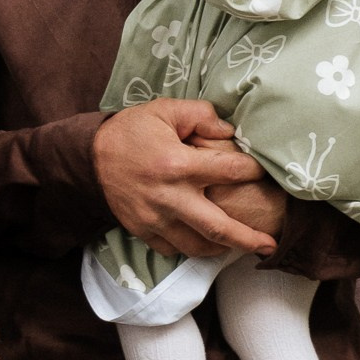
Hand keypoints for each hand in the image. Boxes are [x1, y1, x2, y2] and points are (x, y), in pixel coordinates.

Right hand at [94, 98, 280, 260]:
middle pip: (218, 227)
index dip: (254, 171)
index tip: (263, 172)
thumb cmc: (131, 131)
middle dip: (248, 239)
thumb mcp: (165, 110)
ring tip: (239, 246)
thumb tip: (230, 130)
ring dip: (222, 249)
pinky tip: (203, 242)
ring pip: (197, 246)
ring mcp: (155, 218)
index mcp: (179, 164)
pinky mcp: (142, 230)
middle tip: (270, 245)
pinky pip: (172, 250)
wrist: (89, 156)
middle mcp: (170, 197)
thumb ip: (201, 115)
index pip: (231, 171)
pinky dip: (191, 249)